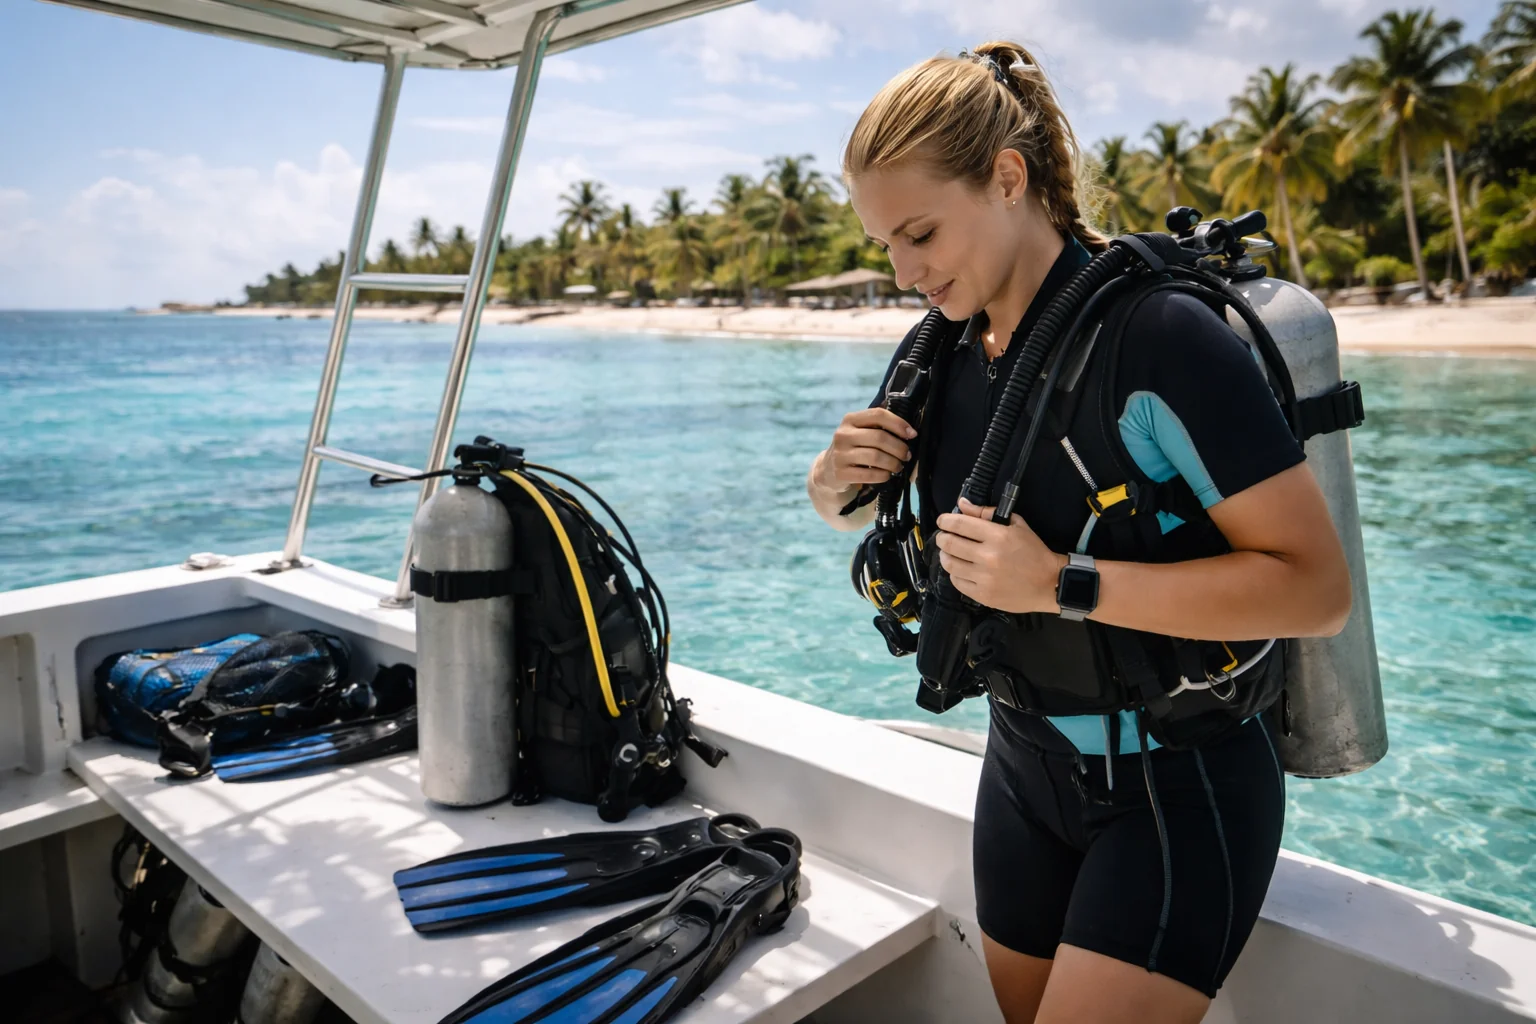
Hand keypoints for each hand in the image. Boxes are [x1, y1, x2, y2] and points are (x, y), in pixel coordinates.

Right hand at [814, 407, 916, 492]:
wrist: (828, 470)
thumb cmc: (853, 447)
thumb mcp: (860, 431)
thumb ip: (879, 426)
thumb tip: (910, 430)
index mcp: (850, 419)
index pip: (878, 415)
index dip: (899, 424)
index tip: (912, 434)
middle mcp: (843, 434)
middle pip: (879, 437)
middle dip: (899, 448)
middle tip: (907, 455)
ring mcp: (840, 454)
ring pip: (876, 457)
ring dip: (893, 463)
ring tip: (898, 466)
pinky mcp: (840, 473)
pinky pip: (869, 474)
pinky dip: (883, 475)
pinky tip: (886, 475)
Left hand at [934, 498, 1067, 613]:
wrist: (1049, 583)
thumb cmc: (1033, 551)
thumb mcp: (1016, 525)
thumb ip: (987, 512)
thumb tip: (962, 504)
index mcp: (997, 536)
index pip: (960, 524)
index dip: (945, 521)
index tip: (942, 521)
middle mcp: (988, 556)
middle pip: (949, 543)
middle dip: (942, 537)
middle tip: (944, 537)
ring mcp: (984, 578)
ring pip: (949, 564)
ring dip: (946, 555)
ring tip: (950, 553)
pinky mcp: (983, 595)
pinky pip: (957, 581)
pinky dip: (955, 573)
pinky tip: (961, 569)